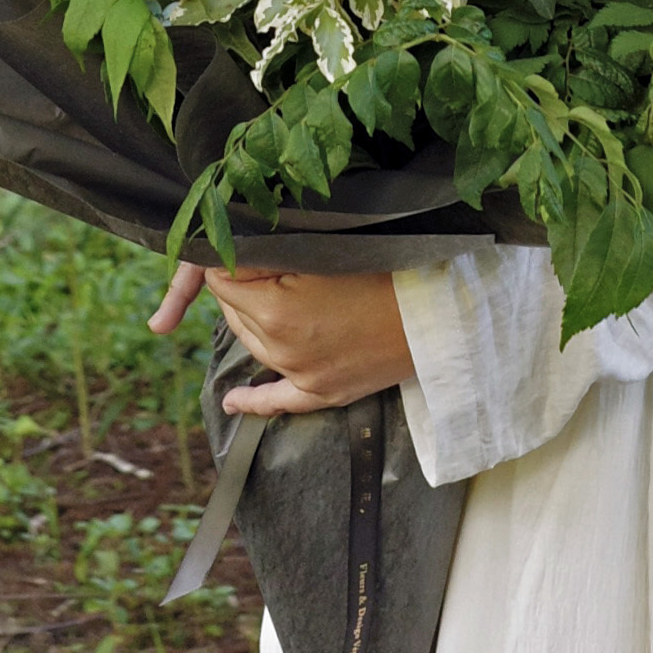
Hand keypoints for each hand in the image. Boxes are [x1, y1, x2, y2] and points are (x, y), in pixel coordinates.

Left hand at [205, 268, 411, 418]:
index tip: (235, 248)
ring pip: (253, 345)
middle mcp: (280, 350)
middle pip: (235, 313)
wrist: (429, 312)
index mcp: (274, 311)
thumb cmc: (378, 271)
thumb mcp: (317, 253)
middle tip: (253, 264)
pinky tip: (231, 403)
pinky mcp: (322, 393)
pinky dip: (252, 403)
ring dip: (250, 320)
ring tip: (254, 297)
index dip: (227, 261)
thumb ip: (266, 257)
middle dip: (238, 288)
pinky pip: (278, 402)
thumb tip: (227, 257)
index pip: (223, 282)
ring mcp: (301, 376)